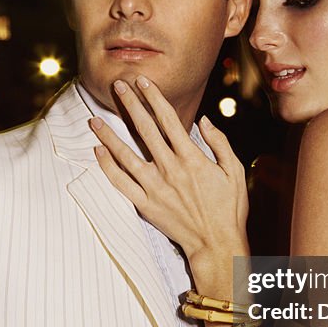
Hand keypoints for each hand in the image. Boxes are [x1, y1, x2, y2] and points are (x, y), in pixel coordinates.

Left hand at [90, 75, 248, 269]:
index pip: (168, 119)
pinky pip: (121, 184)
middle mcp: (170, 168)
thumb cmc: (229, 208)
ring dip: (108, 135)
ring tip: (93, 120)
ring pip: (126, 155)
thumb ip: (219, 143)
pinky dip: (108, 167)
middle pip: (144, 130)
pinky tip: (98, 153)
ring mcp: (155, 187)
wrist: (217, 243)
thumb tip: (205, 120)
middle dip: (130, 105)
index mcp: (191, 157)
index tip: (143, 82)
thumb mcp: (233, 171)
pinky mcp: (145, 205)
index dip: (154, 98)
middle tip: (118, 85)